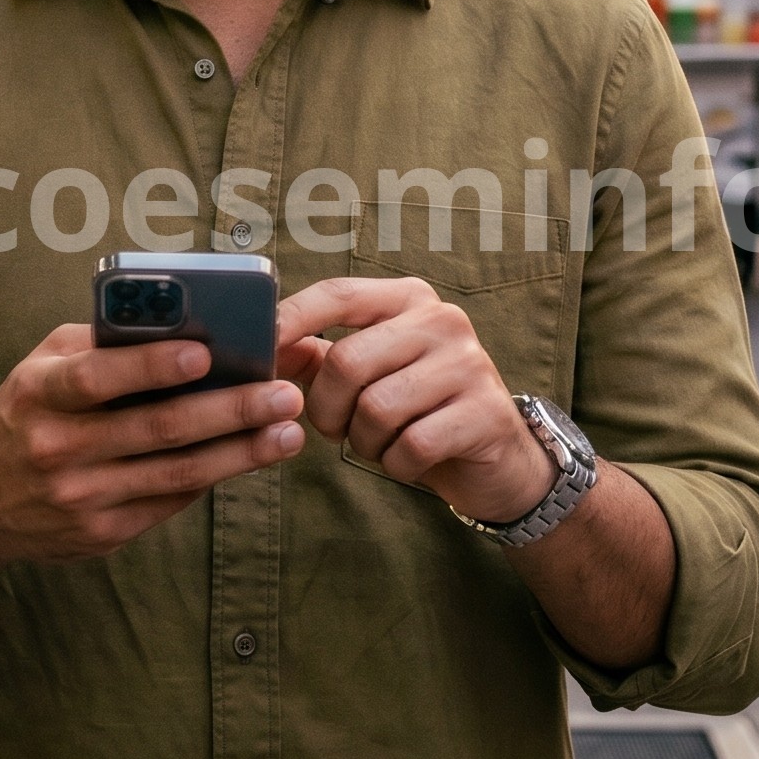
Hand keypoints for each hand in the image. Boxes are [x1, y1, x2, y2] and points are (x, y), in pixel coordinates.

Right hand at [0, 324, 303, 565]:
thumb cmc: (27, 410)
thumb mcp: (43, 365)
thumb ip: (101, 344)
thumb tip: (185, 325)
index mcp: (38, 393)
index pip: (95, 378)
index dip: (149, 366)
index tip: (203, 353)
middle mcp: (57, 448)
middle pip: (155, 430)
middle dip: (229, 411)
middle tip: (283, 394)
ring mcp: (81, 497)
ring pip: (176, 472)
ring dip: (240, 452)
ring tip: (288, 431)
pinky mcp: (101, 533)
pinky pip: (169, 501)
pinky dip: (214, 476)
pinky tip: (250, 456)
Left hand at [278, 277, 553, 525]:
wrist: (496, 460)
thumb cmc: (419, 410)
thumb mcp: (369, 375)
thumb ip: (318, 354)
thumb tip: (265, 343)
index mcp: (408, 299)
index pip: (339, 294)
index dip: (293, 319)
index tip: (261, 348)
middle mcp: (441, 320)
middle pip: (348, 361)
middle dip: (327, 409)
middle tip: (338, 428)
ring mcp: (468, 363)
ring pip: (376, 408)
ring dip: (365, 441)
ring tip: (382, 442)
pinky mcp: (485, 412)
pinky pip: (410, 446)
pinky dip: (397, 464)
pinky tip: (410, 460)